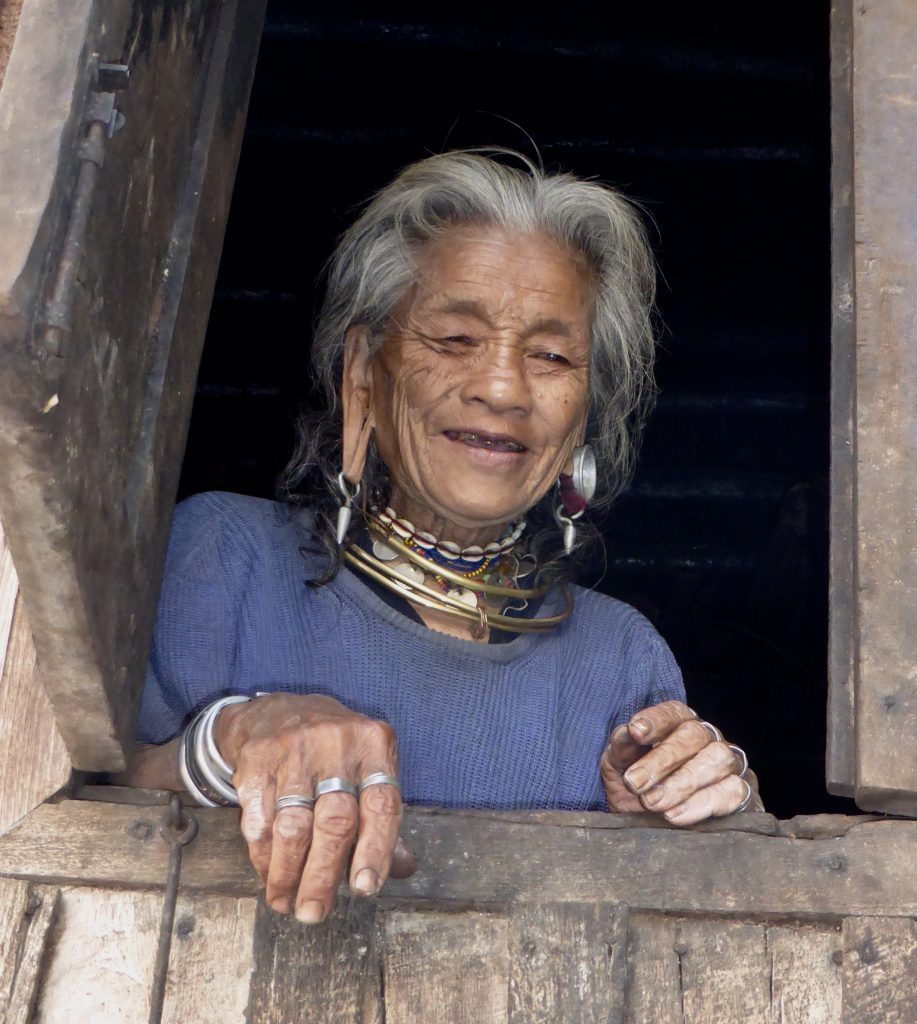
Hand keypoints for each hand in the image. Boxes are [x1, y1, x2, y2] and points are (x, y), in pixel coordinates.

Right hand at [215, 693, 415, 921]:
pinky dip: (264, 858)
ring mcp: (295, 750)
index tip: (364, 889)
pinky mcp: (258, 761)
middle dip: (323, 876)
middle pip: (335, 821)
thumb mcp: (368, 769)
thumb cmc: (335, 753)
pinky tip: (270, 876)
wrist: (279, 711)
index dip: (376, 851)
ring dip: (288, 874)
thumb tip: (404, 869)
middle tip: (314, 913)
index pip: (382, 804)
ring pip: (293, 826)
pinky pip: (260, 821)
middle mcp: (336, 743)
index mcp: (374, 744)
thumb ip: (383, 818)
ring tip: (288, 903)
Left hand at [600, 701, 759, 825]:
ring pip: (718, 759)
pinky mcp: (744, 794)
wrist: (654, 830)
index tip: (635, 731)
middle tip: (634, 783)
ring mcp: (730, 764)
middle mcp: (708, 738)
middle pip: (694, 735)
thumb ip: (621, 749)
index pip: (673, 712)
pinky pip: (733, 791)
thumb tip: (625, 733)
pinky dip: (702, 803)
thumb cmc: (637, 790)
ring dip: (682, 782)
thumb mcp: (619, 769)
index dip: (655, 719)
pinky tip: (674, 815)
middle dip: (662, 759)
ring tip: (651, 803)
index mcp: (678, 725)